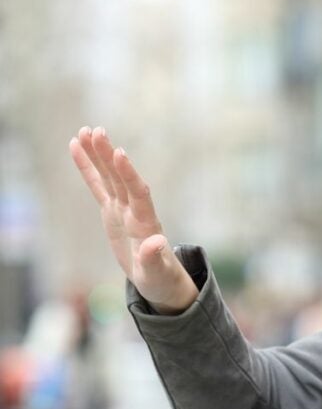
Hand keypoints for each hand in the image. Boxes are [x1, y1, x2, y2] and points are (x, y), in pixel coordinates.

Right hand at [69, 126, 198, 313]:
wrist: (158, 278)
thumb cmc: (159, 277)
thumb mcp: (156, 272)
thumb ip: (154, 257)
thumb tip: (157, 243)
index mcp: (146, 223)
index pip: (138, 193)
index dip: (129, 174)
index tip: (119, 153)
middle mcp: (134, 210)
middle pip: (120, 178)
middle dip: (108, 156)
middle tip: (97, 131)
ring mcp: (122, 208)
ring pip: (108, 177)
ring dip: (97, 155)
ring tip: (84, 131)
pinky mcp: (112, 211)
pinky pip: (97, 186)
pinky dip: (88, 168)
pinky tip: (76, 147)